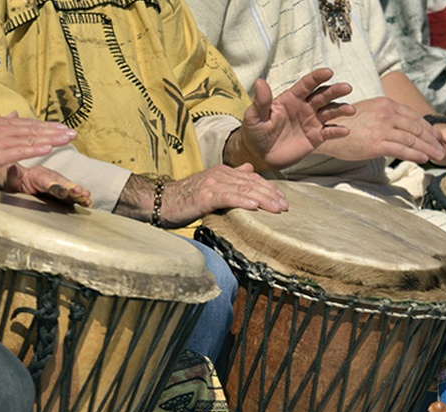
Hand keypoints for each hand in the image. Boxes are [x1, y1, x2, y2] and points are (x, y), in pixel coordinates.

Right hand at [0, 113, 76, 177]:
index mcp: (1, 124)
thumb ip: (3, 124)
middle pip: (34, 129)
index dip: (49, 127)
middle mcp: (2, 129)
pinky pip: (20, 150)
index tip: (65, 129)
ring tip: (68, 139)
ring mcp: (0, 141)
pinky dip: (35, 148)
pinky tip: (49, 148)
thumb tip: (16, 114)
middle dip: (56, 131)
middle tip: (74, 133)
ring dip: (51, 138)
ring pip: (31, 138)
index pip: (30, 124)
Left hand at [0, 163, 91, 206]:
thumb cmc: (16, 182)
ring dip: (79, 192)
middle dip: (71, 187)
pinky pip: (73, 195)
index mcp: (38, 175)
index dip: (54, 186)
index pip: (46, 181)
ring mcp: (59, 184)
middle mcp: (51, 177)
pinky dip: (81, 197)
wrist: (21, 181)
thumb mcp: (11, 181)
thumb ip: (14, 177)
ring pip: (70, 188)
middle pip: (62, 183)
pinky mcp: (64, 192)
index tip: (61, 192)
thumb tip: (13, 168)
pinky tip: (88, 201)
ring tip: (87, 196)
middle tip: (79, 192)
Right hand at [114, 164, 287, 228]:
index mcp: (223, 172)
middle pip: (252, 183)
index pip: (253, 179)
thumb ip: (231, 178)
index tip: (283, 199)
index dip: (270, 188)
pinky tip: (255, 206)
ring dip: (263, 199)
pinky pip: (228, 197)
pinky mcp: (205, 196)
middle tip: (286, 206)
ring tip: (277, 208)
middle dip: (271, 194)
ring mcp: (212, 184)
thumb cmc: (186, 198)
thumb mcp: (212, 185)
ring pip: (244, 189)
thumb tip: (248, 169)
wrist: (160, 201)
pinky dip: (243, 200)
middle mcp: (220, 175)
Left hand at [224, 68, 355, 170]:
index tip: (328, 72)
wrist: (259, 155)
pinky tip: (344, 130)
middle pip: (323, 96)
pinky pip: (329, 132)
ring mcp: (312, 122)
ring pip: (330, 112)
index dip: (317, 77)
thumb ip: (261, 101)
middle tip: (346, 87)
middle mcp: (305, 107)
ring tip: (350, 110)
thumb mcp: (254, 116)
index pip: (306, 85)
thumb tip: (260, 82)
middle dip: (335, 91)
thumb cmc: (255, 132)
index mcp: (291, 98)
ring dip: (341, 109)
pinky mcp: (315, 137)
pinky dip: (337, 131)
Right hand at [315, 97, 444, 162]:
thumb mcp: (368, 112)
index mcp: (386, 104)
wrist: (325, 132)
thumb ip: (385, 116)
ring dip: (427, 148)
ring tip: (437, 156)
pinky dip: (415, 154)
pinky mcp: (376, 143)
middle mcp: (386, 113)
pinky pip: (401, 149)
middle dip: (432, 139)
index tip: (436, 136)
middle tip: (441, 148)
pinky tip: (423, 159)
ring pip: (412, 139)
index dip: (428, 127)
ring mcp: (382, 128)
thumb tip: (400, 126)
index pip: (413, 116)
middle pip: (416, 127)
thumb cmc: (346, 125)